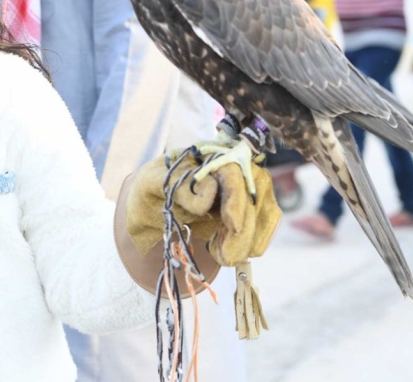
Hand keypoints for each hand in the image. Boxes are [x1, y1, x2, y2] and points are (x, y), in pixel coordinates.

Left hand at [125, 146, 279, 264]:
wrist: (148, 208)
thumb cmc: (148, 192)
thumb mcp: (150, 185)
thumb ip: (178, 187)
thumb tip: (211, 191)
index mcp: (204, 154)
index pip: (232, 168)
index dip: (236, 196)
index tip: (232, 224)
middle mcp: (228, 165)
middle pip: (254, 190)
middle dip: (245, 227)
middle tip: (228, 256)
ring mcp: (240, 185)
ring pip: (263, 208)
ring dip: (251, 237)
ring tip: (227, 258)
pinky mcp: (245, 206)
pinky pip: (264, 220)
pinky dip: (256, 240)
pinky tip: (233, 253)